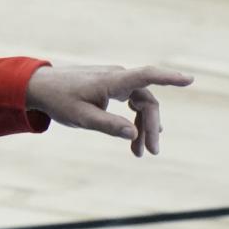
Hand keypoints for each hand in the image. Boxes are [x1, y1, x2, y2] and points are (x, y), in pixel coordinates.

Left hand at [25, 65, 193, 156]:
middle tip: (150, 152)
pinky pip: (130, 102)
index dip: (169, 78)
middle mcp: (117, 78)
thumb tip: (133, 135)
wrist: (39, 87)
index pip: (146, 76)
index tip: (189, 80)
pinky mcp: (110, 87)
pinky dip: (132, 119)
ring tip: (140, 151)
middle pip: (146, 101)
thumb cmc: (59, 100)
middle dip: (150, 126)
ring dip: (141, 126)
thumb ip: (108, 125)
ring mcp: (114, 81)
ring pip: (139, 103)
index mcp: (111, 81)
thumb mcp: (81, 118)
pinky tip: (135, 136)